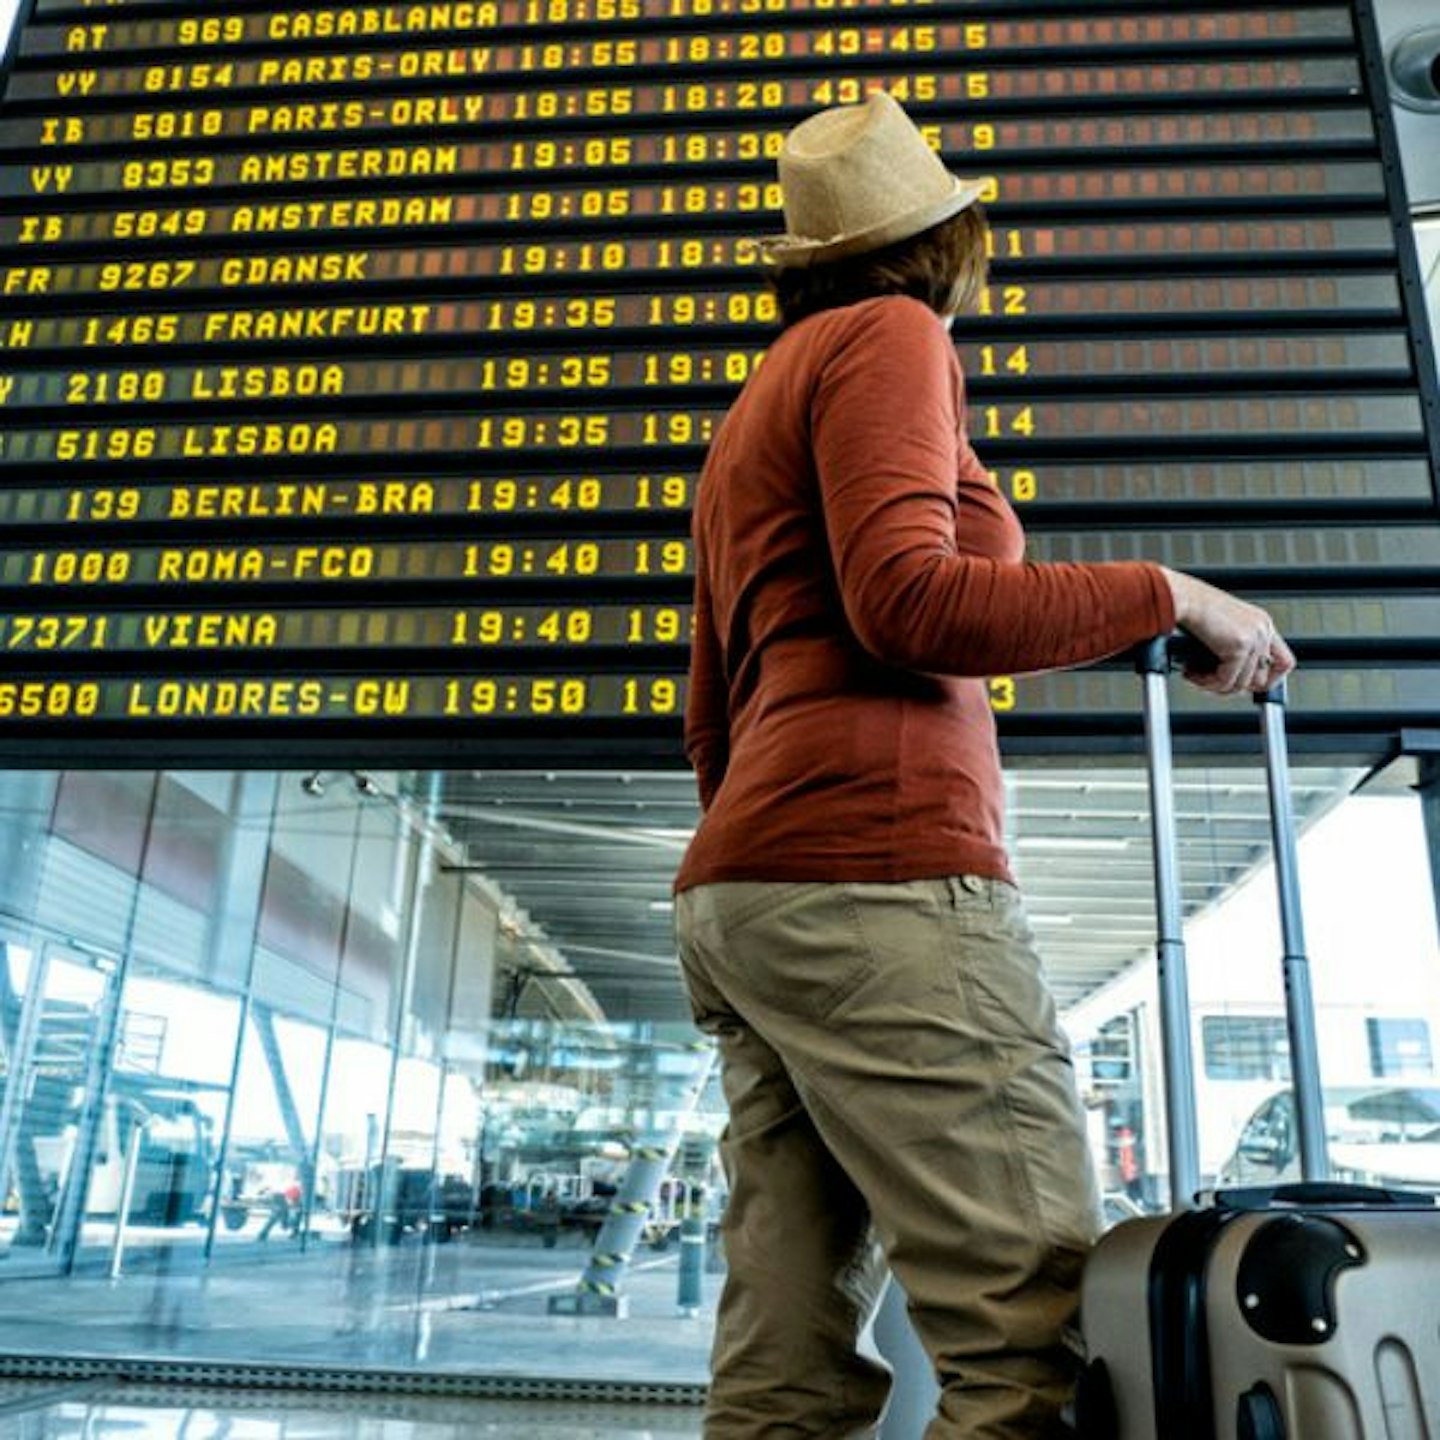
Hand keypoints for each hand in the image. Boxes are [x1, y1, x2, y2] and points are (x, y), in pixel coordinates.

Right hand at [1161, 569, 1295, 694]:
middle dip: (1234, 686)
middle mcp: (1262, 630)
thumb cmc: (1194, 607)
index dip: (1267, 679)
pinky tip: (1194, 674)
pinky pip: (1226, 680)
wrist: (1184, 598)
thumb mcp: (1223, 627)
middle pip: (1261, 678)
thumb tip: (1229, 674)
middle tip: (1212, 682)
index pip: (1284, 662)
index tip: (1247, 685)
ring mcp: (1254, 638)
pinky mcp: (1240, 646)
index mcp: (1261, 624)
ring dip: (1215, 686)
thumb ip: (1233, 647)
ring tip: (1197, 677)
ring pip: (1241, 684)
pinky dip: (1207, 683)